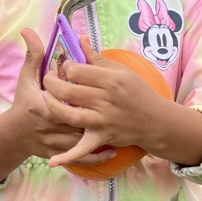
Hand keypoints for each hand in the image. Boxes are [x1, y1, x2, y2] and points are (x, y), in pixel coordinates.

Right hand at [13, 29, 116, 165]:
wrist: (16, 135)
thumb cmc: (24, 103)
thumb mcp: (27, 78)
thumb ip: (33, 55)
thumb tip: (28, 30)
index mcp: (42, 105)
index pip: (66, 97)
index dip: (83, 91)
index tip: (98, 84)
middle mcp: (49, 126)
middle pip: (80, 119)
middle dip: (99, 114)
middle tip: (117, 106)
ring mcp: (55, 142)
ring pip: (83, 140)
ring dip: (103, 135)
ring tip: (123, 127)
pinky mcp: (60, 154)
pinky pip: (82, 156)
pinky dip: (98, 156)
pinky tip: (113, 151)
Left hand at [42, 37, 165, 167]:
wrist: (156, 120)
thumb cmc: (138, 93)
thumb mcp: (121, 71)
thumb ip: (98, 58)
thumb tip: (80, 39)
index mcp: (110, 80)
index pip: (76, 71)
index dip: (66, 67)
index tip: (66, 67)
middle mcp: (105, 100)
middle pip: (67, 91)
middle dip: (51, 82)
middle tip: (48, 79)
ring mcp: (102, 121)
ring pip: (68, 115)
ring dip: (52, 106)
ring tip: (46, 99)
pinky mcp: (101, 138)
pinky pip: (82, 149)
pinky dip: (67, 157)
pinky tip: (52, 161)